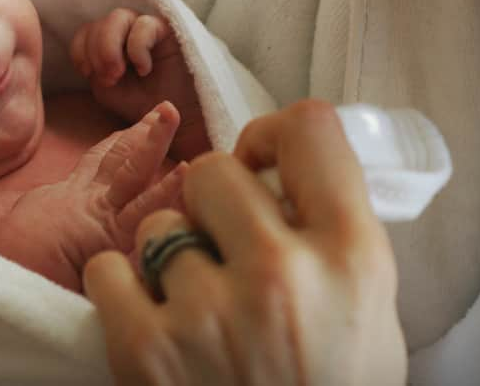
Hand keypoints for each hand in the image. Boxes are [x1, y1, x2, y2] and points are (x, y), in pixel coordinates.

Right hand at [0, 101, 186, 292]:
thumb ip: (51, 232)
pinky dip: (165, 190)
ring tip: (172, 115)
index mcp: (65, 205)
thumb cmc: (9, 273)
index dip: (118, 145)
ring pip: (132, 172)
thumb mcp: (30, 243)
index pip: (97, 167)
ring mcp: (96, 216)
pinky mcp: (107, 236)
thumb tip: (47, 237)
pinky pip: (142, 209)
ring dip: (153, 142)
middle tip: (165, 110)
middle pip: (118, 160)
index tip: (136, 129)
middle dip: (142, 134)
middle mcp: (83, 205)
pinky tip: (187, 172)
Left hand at [71, 9, 209, 158]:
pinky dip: (137, 48)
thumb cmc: (145, 104)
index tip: (88, 73)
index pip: (86, 32)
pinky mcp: (169, 30)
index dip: (81, 49)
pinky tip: (145, 69)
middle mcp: (127, 32)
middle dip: (97, 51)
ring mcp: (148, 29)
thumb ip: (95, 69)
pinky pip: (145, 25)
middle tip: (109, 78)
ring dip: (110, 46)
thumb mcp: (109, 91)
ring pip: (118, 17)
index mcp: (110, 45)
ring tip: (119, 73)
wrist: (177, 119)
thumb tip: (92, 56)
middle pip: (99, 23)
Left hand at [83, 100, 406, 384]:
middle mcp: (283, 275)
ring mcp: (209, 313)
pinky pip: (108, 269)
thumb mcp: (371, 317)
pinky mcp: (144, 351)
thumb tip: (286, 176)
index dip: (278, 133)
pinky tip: (152, 322)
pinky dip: (122, 293)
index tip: (264, 158)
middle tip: (226, 242)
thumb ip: (336, 238)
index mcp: (353, 259)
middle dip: (217, 201)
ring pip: (159, 223)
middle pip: (218, 168)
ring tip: (195, 305)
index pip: (312, 129)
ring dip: (170, 256)